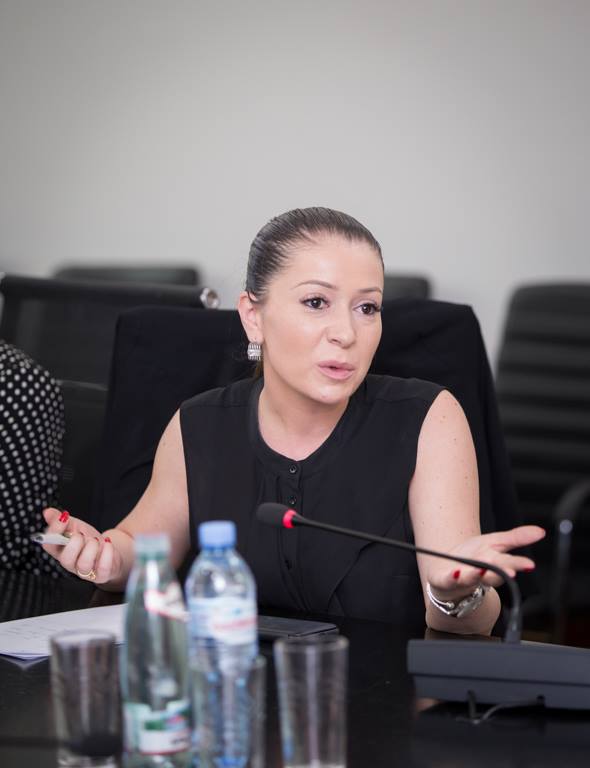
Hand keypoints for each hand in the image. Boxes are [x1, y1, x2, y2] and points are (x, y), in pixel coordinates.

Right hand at [41, 507, 120, 583]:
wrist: (109, 549)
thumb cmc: (88, 540)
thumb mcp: (74, 527)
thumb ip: (61, 520)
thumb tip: (48, 512)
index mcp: (60, 550)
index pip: (49, 545)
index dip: (55, 531)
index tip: (65, 518)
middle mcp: (71, 563)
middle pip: (65, 559)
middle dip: (74, 543)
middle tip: (81, 534)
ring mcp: (86, 571)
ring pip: (83, 565)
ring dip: (90, 548)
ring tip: (94, 539)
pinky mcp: (101, 575)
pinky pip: (103, 568)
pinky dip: (107, 553)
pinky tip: (107, 543)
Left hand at [427, 525, 544, 600]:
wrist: (446, 571)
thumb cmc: (472, 557)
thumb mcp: (495, 543)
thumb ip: (516, 538)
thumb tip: (541, 531)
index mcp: (494, 564)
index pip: (508, 563)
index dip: (518, 564)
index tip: (529, 564)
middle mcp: (481, 574)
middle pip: (492, 572)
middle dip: (501, 571)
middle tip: (510, 571)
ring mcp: (463, 579)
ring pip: (472, 578)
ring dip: (477, 575)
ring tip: (481, 569)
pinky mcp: (445, 581)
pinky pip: (449, 580)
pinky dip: (453, 577)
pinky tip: (456, 573)